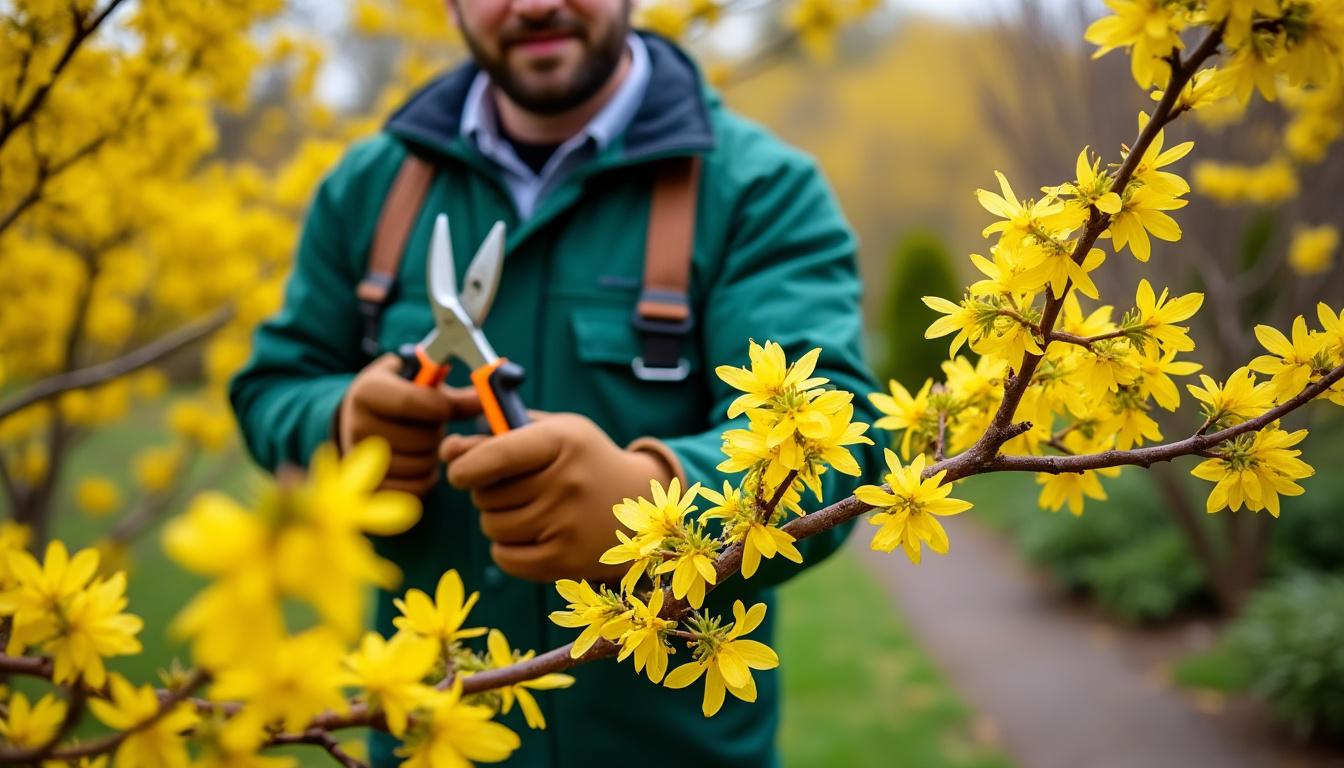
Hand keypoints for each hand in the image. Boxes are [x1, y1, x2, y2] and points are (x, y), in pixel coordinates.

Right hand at [336, 354, 481, 494]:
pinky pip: (414, 489)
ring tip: (423, 443)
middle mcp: (357, 425)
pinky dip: (426, 478)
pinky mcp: (368, 486)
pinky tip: (420, 463)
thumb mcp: (421, 386)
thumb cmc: (402, 396)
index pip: (411, 403)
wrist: (363, 417)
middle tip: (429, 425)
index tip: (446, 408)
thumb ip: (453, 397)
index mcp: (368, 391)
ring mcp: (359, 460)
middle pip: (420, 439)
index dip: (440, 407)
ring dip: (433, 456)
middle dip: (436, 433)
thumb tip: (486, 400)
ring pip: (420, 465)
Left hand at [440, 412, 681, 582]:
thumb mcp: (553, 432)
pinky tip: (527, 535)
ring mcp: (569, 525)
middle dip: (487, 491)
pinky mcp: (567, 561)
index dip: (466, 465)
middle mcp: (568, 483)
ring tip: (525, 510)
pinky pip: (506, 558)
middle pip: (486, 495)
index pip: (497, 455)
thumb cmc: (580, 460)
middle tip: (513, 487)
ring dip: (496, 520)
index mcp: (563, 441)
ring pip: (492, 527)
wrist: (637, 500)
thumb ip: (499, 435)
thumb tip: (448, 451)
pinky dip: (505, 549)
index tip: (459, 471)